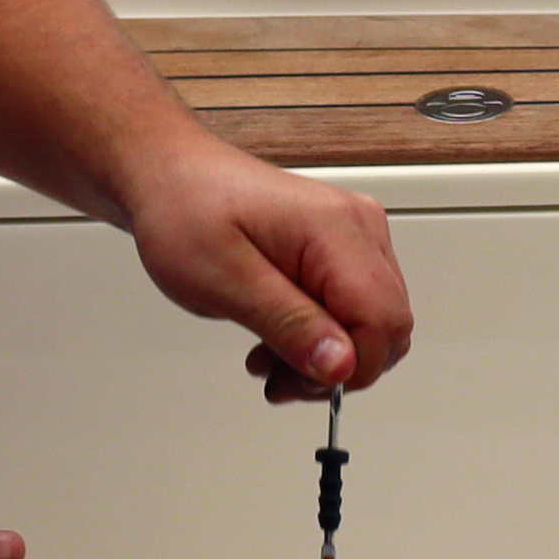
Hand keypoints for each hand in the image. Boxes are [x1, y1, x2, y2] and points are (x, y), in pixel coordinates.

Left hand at [120, 136, 414, 401]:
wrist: (170, 177)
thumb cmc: (186, 210)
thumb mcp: (224, 279)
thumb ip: (287, 323)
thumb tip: (340, 365)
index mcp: (335, 230)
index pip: (383, 320)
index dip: (348, 367)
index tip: (297, 381)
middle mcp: (358, 228)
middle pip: (388, 325)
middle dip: (338, 368)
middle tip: (280, 381)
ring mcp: (354, 236)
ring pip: (374, 323)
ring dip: (327, 357)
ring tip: (269, 363)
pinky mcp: (341, 247)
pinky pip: (354, 307)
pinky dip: (322, 337)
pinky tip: (279, 341)